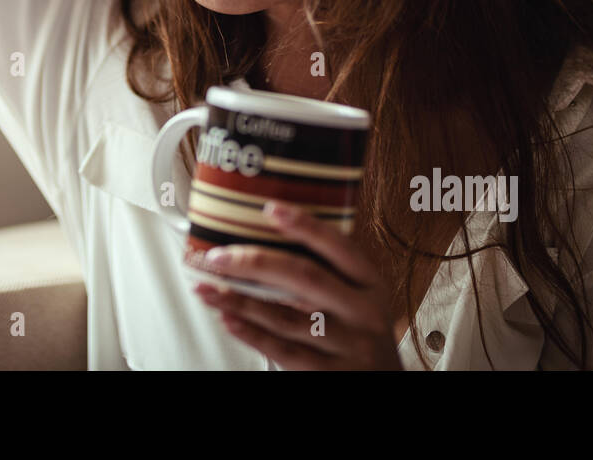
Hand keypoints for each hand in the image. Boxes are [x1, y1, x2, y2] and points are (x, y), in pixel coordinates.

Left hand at [193, 199, 403, 368]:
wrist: (385, 382)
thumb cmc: (362, 333)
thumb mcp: (362, 298)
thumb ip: (330, 273)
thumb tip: (269, 240)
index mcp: (370, 284)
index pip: (340, 247)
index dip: (306, 226)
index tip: (271, 209)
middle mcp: (363, 312)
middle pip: (306, 278)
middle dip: (256, 263)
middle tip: (219, 256)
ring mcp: (348, 345)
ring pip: (286, 318)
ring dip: (240, 301)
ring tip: (207, 289)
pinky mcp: (329, 373)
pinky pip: (284, 351)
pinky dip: (252, 333)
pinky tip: (228, 319)